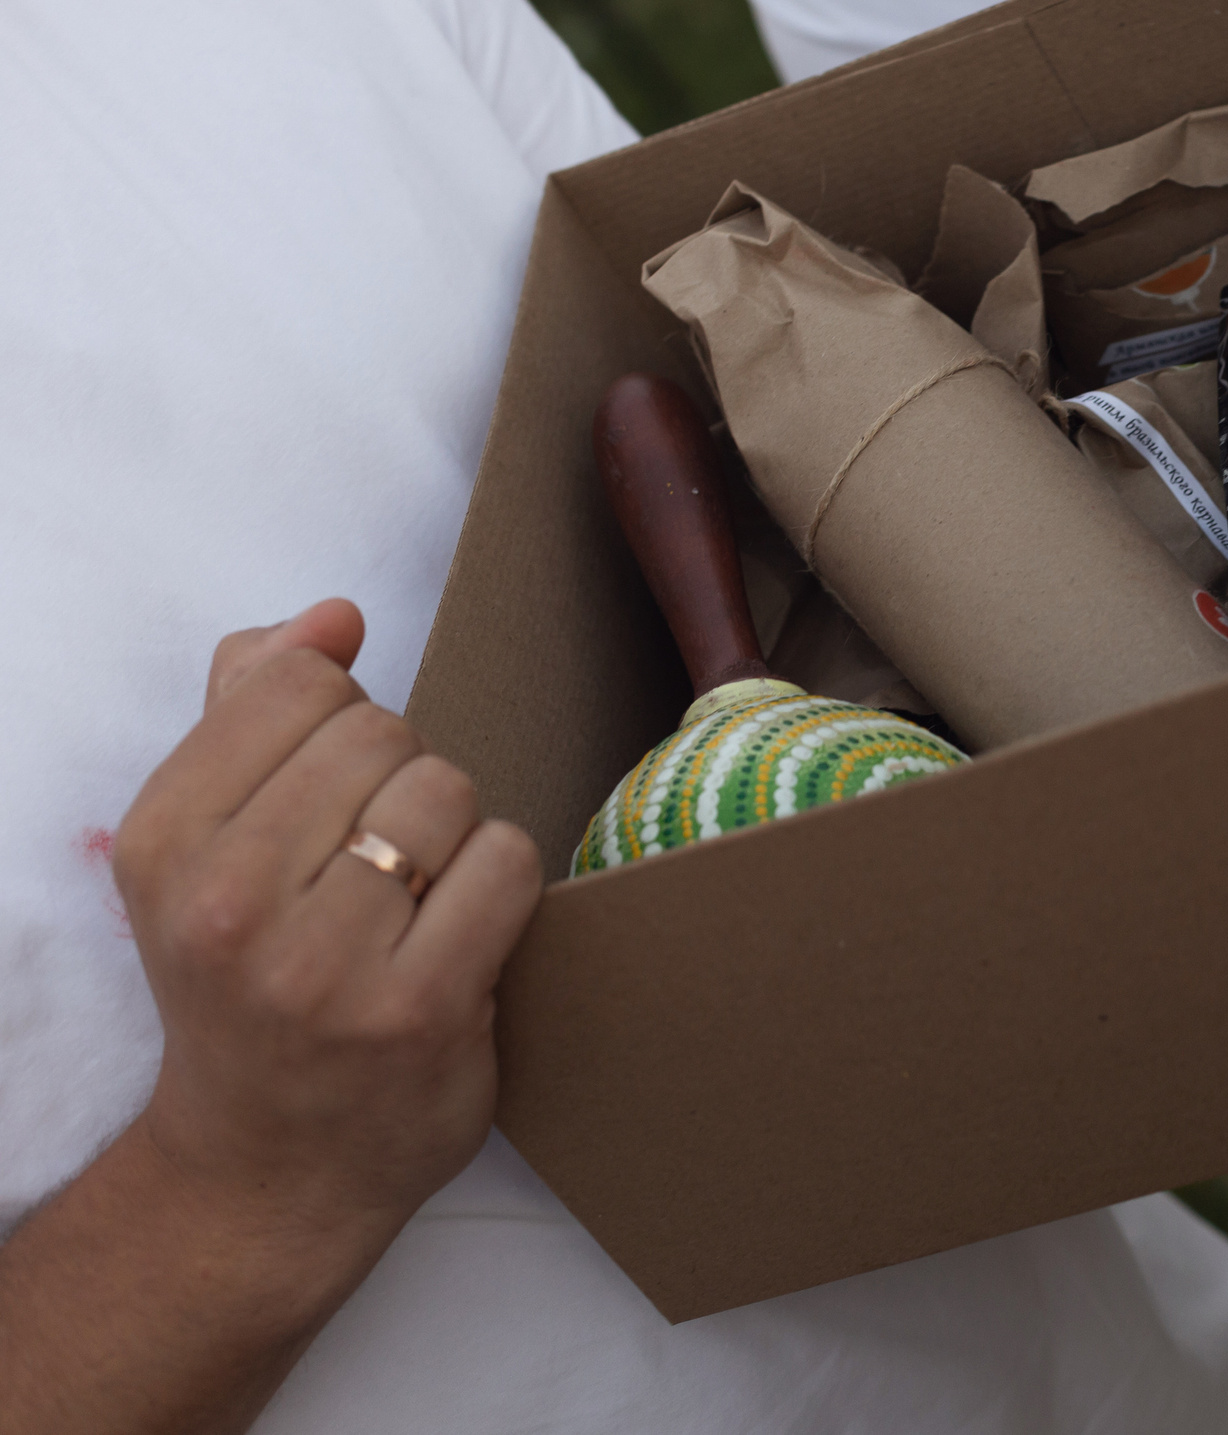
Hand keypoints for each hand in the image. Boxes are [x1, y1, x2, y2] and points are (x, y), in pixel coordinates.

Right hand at [116, 599, 541, 1244]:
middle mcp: (227, 901)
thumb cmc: (246, 980)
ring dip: (455, 834)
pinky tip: (459, 936)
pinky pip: (507, 864)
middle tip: (372, 865)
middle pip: (384, 734)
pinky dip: (502, 887)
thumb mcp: (204, 843)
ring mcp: (323, 964)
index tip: (322, 798)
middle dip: (400, 781)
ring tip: (412, 901)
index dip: (338, 722)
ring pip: (450, 792)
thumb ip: (251, 708)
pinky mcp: (419, 1010)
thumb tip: (332, 617)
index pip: (295, 684)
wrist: (264, 1167)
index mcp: (164, 841)